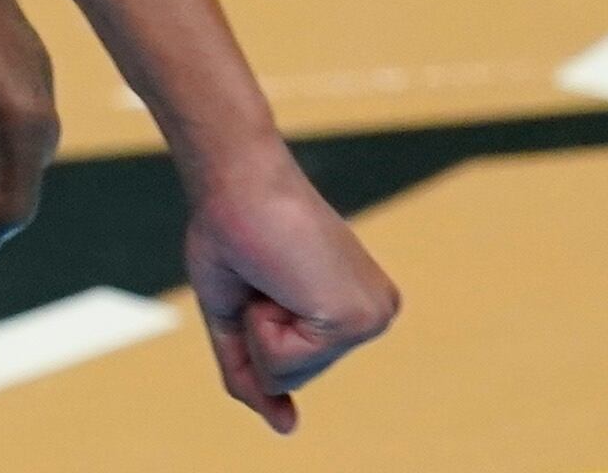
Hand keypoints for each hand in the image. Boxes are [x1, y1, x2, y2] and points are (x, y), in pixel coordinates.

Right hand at [184, 149, 397, 433]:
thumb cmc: (232, 232)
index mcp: (356, 308)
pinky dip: (261, 324)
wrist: (235, 177)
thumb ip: (256, 376)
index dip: (254, 325)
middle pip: (293, 378)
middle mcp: (376, 314)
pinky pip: (284, 364)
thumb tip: (286, 429)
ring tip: (270, 270)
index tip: (264, 268)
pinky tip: (278, 276)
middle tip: (263, 269)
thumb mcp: (238, 318)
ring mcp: (373, 318)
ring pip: (287, 376)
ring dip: (257, 326)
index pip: (292, 366)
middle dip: (256, 330)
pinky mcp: (357, 319)